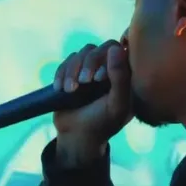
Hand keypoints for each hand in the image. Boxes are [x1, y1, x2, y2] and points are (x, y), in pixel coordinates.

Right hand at [51, 40, 132, 163]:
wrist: (77, 137)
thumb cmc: (103, 123)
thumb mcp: (117, 104)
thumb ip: (121, 78)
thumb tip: (116, 48)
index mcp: (125, 75)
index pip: (118, 50)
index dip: (107, 58)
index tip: (99, 79)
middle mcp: (109, 69)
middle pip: (97, 48)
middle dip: (88, 63)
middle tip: (83, 82)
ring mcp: (91, 70)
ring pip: (81, 53)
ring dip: (72, 70)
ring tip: (70, 90)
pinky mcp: (74, 73)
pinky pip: (67, 61)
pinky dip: (62, 73)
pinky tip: (60, 89)